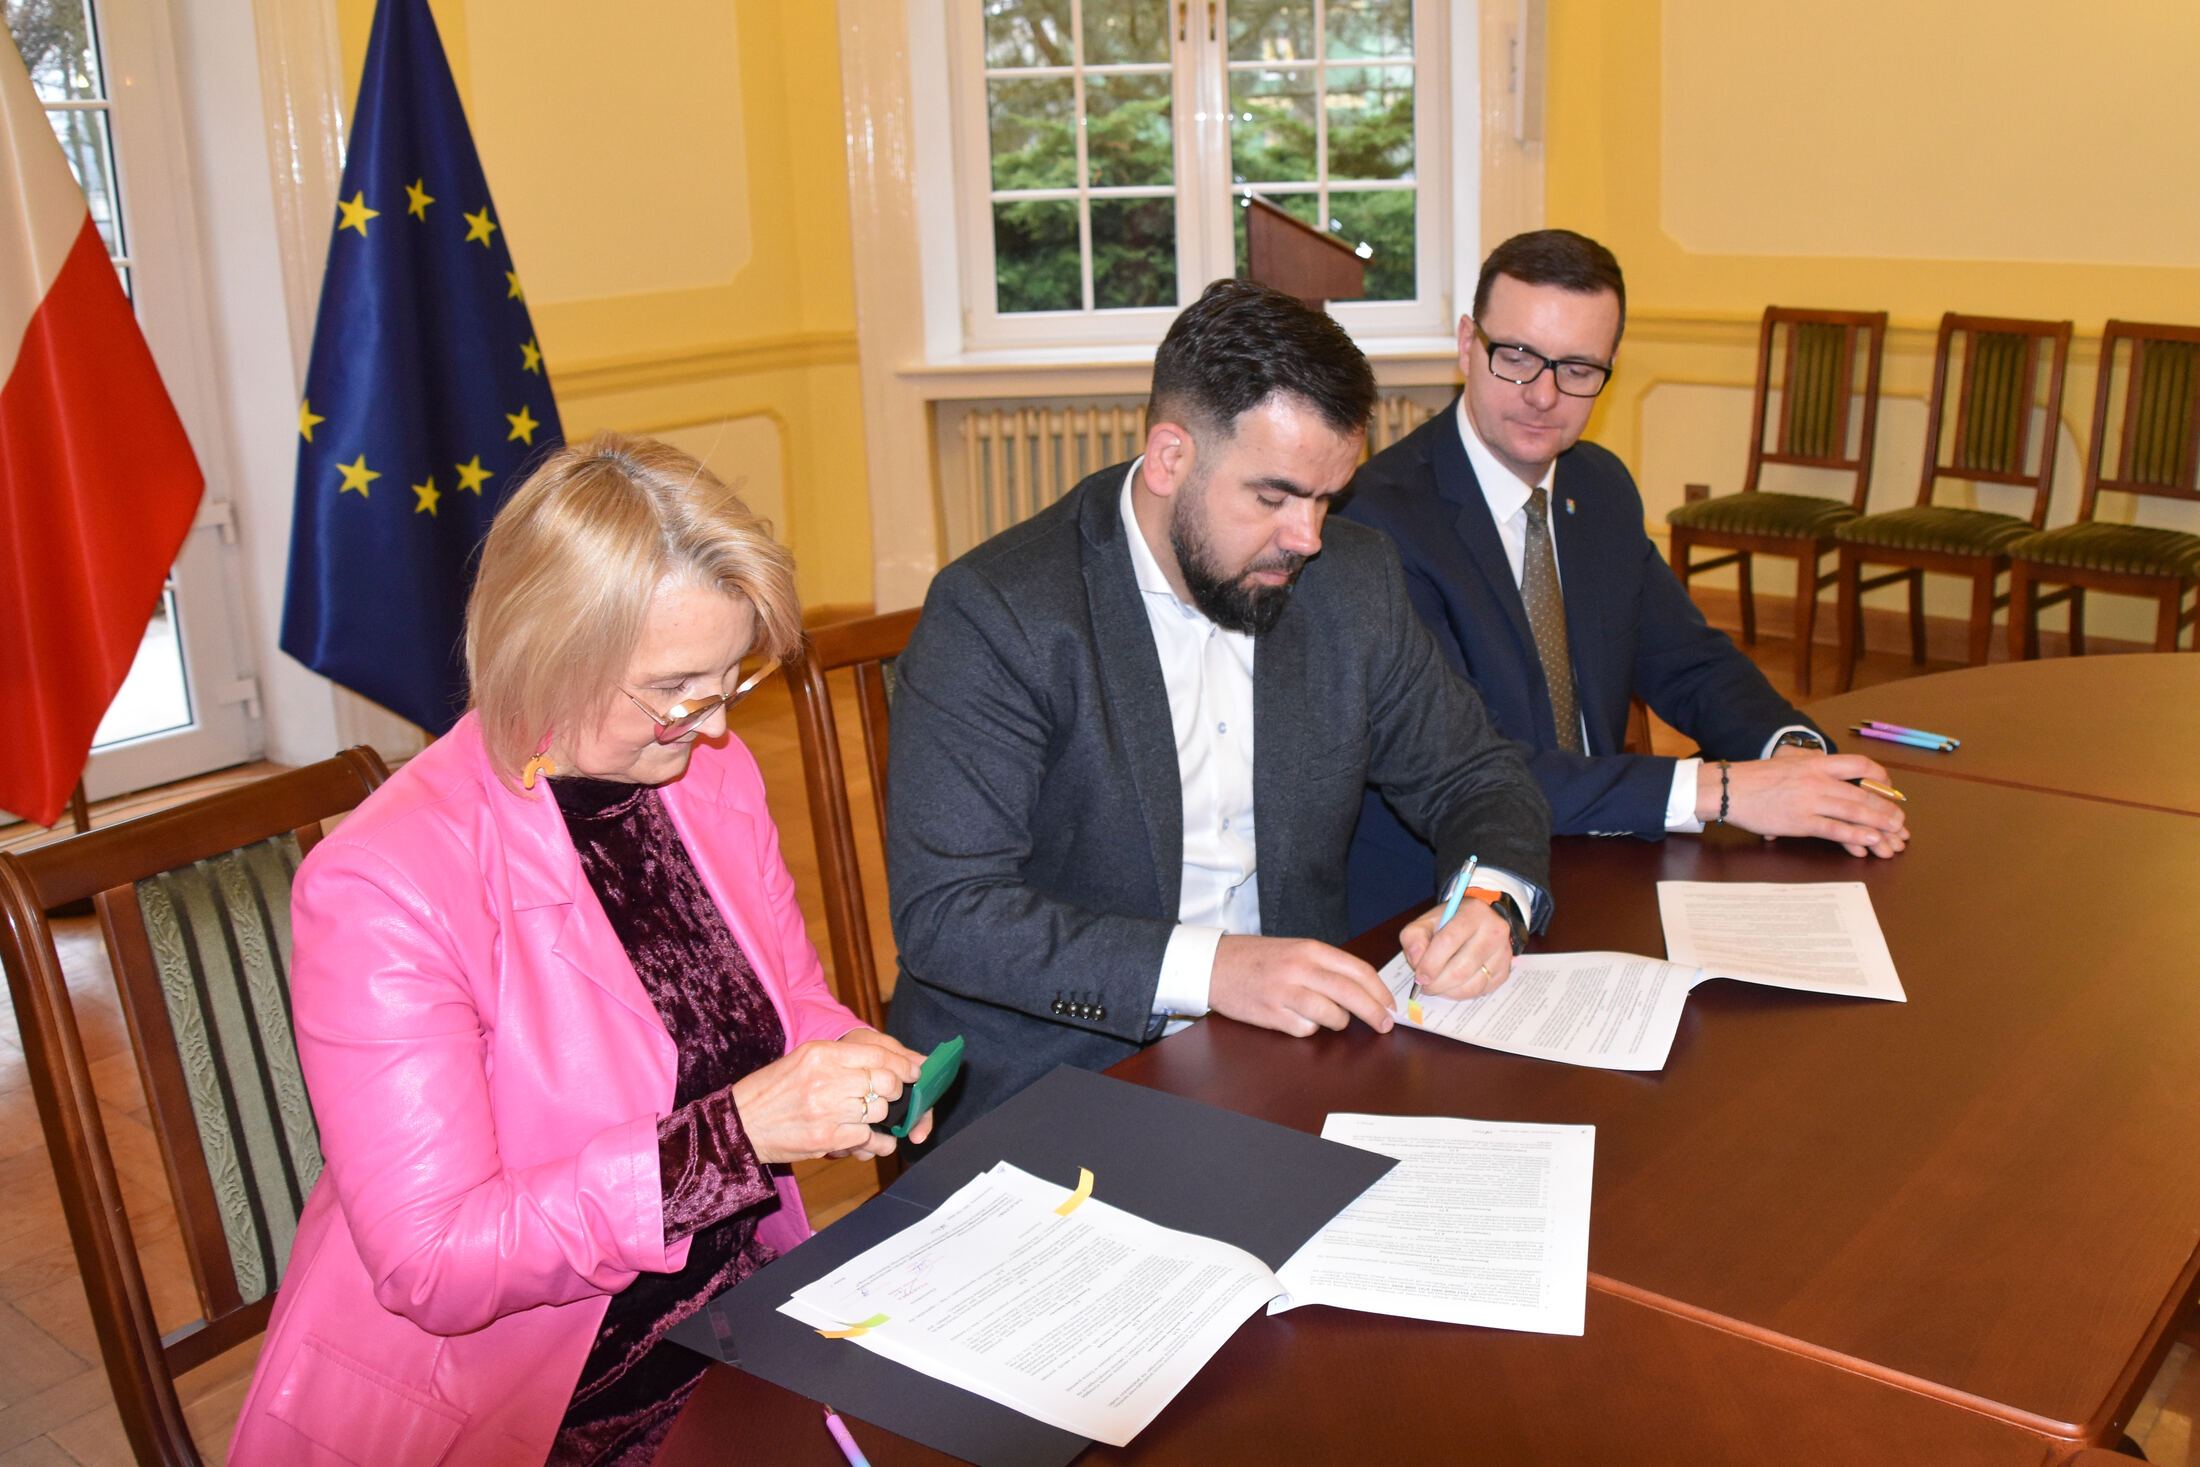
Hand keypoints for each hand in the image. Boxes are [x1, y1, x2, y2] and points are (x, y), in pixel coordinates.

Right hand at [731, 1029, 926, 1163]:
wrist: (741, 1125)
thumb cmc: (773, 1091)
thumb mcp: (803, 1059)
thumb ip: (844, 1058)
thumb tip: (890, 1062)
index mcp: (821, 1053)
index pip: (878, 1053)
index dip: (903, 1063)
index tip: (914, 1071)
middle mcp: (826, 1078)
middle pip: (886, 1082)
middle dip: (895, 1091)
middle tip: (891, 1096)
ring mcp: (828, 1110)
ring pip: (880, 1110)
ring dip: (882, 1117)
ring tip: (870, 1118)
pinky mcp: (828, 1139)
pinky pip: (870, 1139)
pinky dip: (876, 1142)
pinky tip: (870, 1140)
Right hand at [1208, 935, 1395, 1037]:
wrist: (1213, 965)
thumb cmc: (1256, 958)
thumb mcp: (1294, 949)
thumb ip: (1326, 966)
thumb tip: (1363, 989)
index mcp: (1309, 949)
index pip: (1357, 970)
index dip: (1379, 991)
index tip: (1390, 1004)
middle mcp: (1299, 969)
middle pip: (1351, 994)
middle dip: (1374, 1012)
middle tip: (1385, 1024)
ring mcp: (1285, 993)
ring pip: (1331, 1016)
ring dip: (1338, 1022)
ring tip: (1330, 1018)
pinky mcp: (1271, 1014)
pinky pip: (1305, 1029)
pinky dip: (1308, 1028)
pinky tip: (1297, 1018)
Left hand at [1398, 899, 1514, 999]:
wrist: (1481, 921)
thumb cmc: (1451, 922)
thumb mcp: (1428, 921)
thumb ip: (1414, 937)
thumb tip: (1416, 961)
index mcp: (1473, 913)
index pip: (1448, 941)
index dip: (1430, 963)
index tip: (1419, 977)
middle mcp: (1493, 932)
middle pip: (1461, 969)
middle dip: (1438, 983)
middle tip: (1425, 986)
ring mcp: (1503, 953)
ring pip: (1473, 984)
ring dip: (1449, 991)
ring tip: (1437, 986)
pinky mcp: (1505, 971)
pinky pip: (1481, 991)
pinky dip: (1461, 993)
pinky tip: (1452, 986)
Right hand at [1697, 753, 1908, 857]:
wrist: (1728, 789)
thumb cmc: (1755, 778)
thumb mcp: (1788, 763)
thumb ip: (1811, 768)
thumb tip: (1828, 775)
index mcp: (1816, 763)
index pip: (1858, 764)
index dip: (1879, 776)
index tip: (1889, 787)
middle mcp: (1818, 780)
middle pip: (1863, 793)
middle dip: (1886, 809)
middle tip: (1901, 822)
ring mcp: (1810, 801)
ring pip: (1854, 812)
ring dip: (1879, 824)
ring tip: (1894, 834)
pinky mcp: (1801, 822)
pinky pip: (1835, 829)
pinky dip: (1855, 836)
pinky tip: (1869, 842)